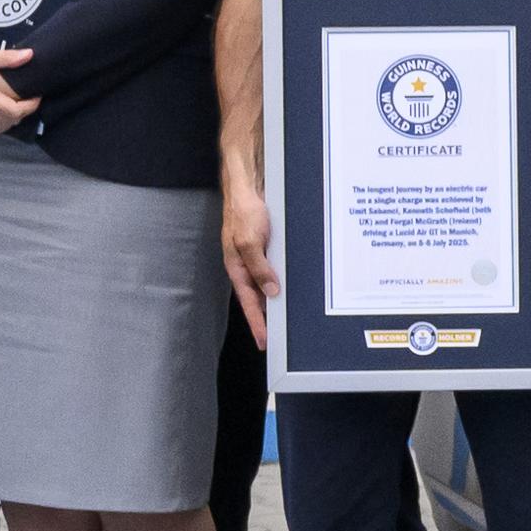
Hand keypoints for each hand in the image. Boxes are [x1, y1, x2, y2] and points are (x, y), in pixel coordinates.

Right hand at [222, 174, 274, 345]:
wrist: (249, 189)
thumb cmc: (243, 212)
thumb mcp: (250, 242)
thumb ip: (259, 268)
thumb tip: (271, 292)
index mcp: (237, 268)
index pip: (248, 303)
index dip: (257, 323)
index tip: (264, 341)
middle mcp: (246, 266)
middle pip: (258, 298)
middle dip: (267, 318)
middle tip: (279, 338)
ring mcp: (256, 258)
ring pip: (267, 286)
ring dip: (276, 301)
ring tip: (288, 320)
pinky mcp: (266, 249)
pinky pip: (274, 270)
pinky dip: (281, 281)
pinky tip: (292, 288)